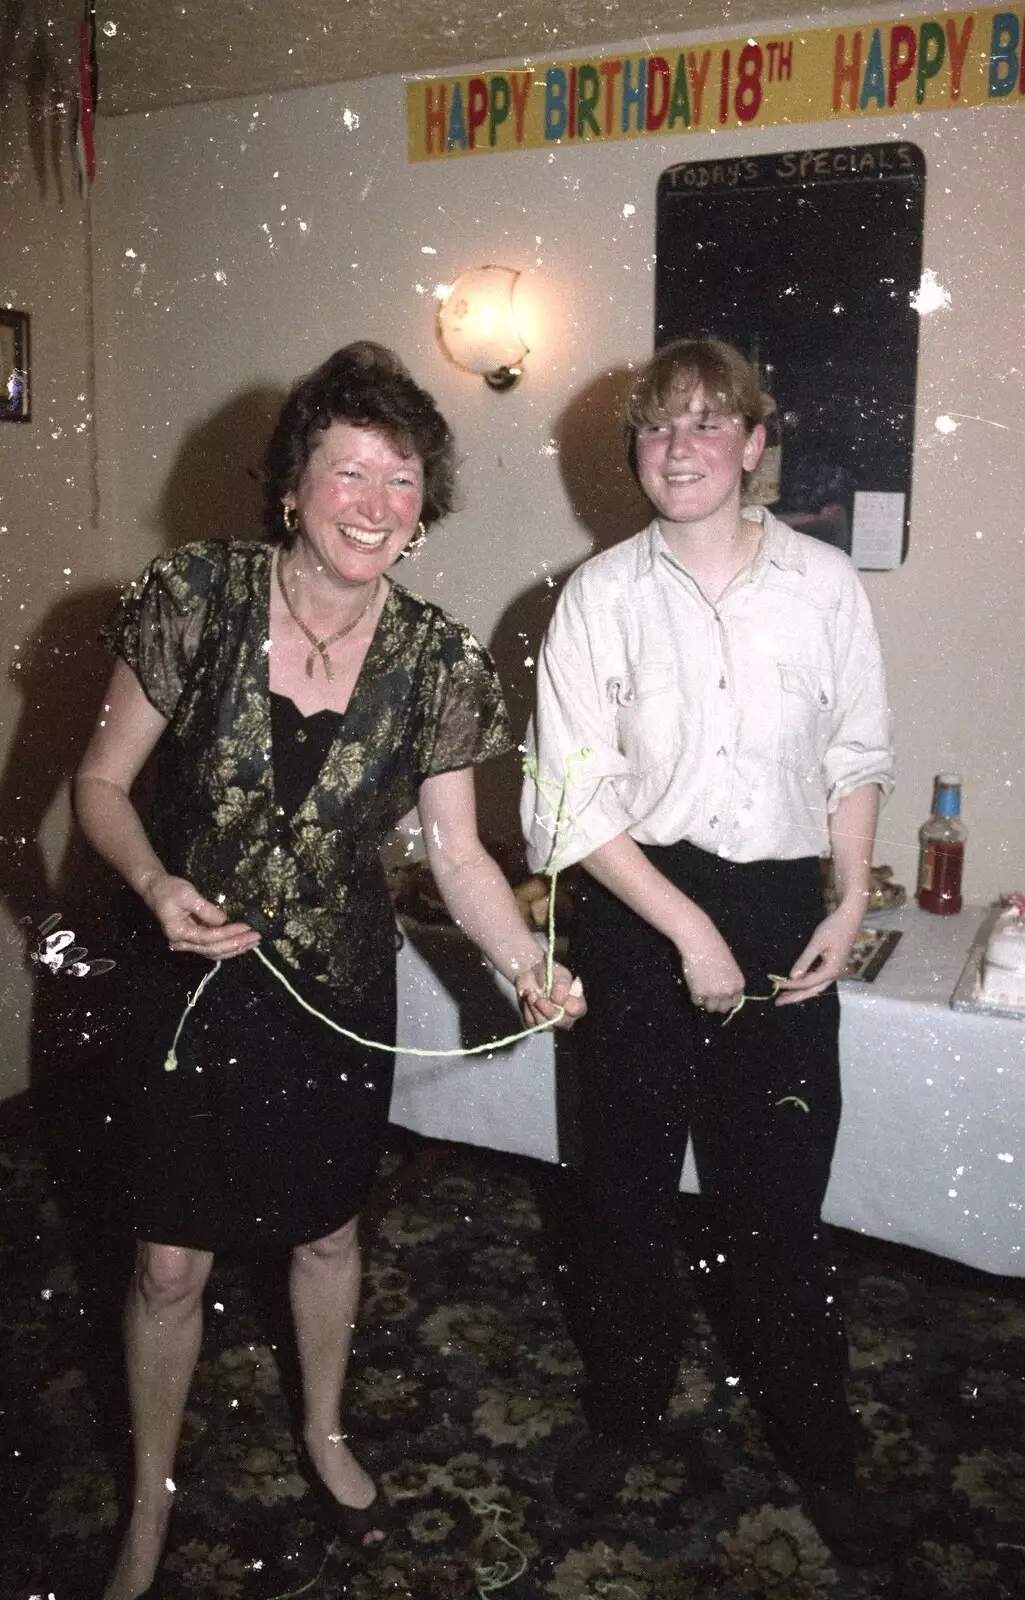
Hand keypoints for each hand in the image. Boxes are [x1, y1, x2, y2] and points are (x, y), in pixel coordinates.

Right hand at [141, 872, 259, 960]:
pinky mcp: (193, 940)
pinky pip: (212, 948)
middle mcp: (181, 943)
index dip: (228, 934)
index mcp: (178, 932)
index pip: (208, 937)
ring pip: (214, 952)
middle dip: (236, 944)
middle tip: (256, 937)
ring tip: (253, 942)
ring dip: (234, 949)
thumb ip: (204, 909)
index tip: (246, 927)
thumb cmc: (169, 889)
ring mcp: (186, 943)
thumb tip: (224, 920)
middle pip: (213, 949)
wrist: (155, 889)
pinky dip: (227, 947)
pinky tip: (241, 944)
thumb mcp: (186, 894)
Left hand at [515, 960, 585, 1029]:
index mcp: (576, 1003)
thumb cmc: (550, 973)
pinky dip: (528, 1011)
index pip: (577, 1010)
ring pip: (546, 1025)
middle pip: (562, 1022)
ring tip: (531, 994)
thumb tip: (559, 1001)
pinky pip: (532, 1024)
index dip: (566, 1004)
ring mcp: (551, 1022)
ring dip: (536, 1008)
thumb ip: (563, 986)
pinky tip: (528, 999)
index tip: (554, 994)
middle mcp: (566, 1016)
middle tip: (539, 999)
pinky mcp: (536, 1024)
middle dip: (548, 1010)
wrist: (531, 972)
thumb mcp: (560, 974)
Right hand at [679, 925, 744, 1014]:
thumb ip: (729, 982)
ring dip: (705, 1000)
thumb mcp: (730, 968)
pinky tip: (694, 982)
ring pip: (709, 1007)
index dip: (726, 1000)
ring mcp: (714, 994)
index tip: (720, 997)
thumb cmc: (716, 950)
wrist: (701, 943)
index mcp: (738, 985)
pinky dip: (694, 995)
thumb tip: (723, 995)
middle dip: (716, 1003)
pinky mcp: (699, 993)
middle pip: (722, 1008)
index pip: (735, 1002)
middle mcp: (728, 992)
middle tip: (708, 993)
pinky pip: (696, 1001)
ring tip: (700, 986)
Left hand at [774, 898, 862, 1005]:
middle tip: (778, 1002)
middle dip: (795, 997)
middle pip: (812, 991)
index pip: (807, 983)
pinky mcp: (832, 965)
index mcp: (831, 970)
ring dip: (800, 991)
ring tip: (784, 995)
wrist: (849, 918)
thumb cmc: (833, 928)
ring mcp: (834, 970)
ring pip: (815, 986)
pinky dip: (806, 983)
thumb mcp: (816, 943)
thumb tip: (793, 977)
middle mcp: (834, 974)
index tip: (776, 984)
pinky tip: (797, 982)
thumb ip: (805, 960)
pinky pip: (818, 978)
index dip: (791, 985)